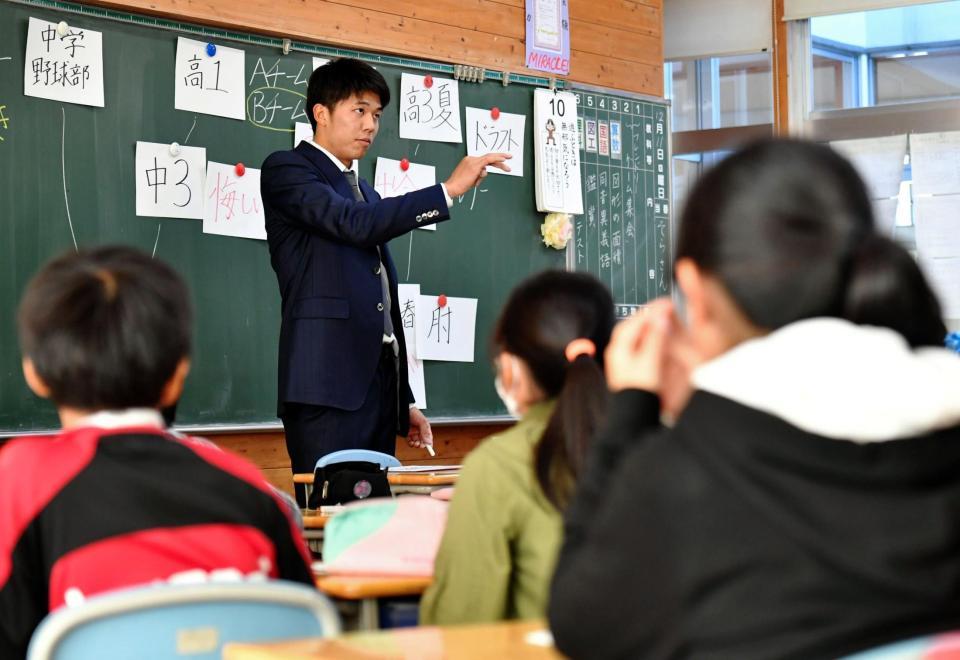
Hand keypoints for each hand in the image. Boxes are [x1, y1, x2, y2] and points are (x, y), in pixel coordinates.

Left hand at [407, 407, 433, 448]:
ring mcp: (413, 433)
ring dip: (416, 444)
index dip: (429, 443)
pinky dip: (410, 443)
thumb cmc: (414, 413)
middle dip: (422, 444)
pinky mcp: (407, 434)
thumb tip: (428, 442)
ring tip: (415, 444)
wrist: (403, 409)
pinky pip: (409, 441)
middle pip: (422, 441)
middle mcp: (419, 431)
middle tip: (420, 445)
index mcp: (425, 428)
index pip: (429, 437)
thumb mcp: (422, 421)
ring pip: (416, 442)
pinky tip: (411, 442)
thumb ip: (425, 431)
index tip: (429, 447)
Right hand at [444, 153, 511, 196]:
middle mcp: (471, 159)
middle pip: (488, 157)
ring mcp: (473, 161)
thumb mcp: (472, 180)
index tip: (502, 162)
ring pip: (490, 158)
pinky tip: (504, 159)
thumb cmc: (459, 186)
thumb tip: (485, 172)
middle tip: (510, 156)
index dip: (494, 160)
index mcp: (469, 161)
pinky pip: (488, 160)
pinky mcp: (475, 165)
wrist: (452, 187)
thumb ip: (479, 175)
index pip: (484, 160)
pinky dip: (497, 159)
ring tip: (509, 165)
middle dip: (500, 156)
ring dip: (501, 161)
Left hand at [605, 298, 697, 415]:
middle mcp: (619, 350)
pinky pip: (642, 346)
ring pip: (639, 335)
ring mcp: (624, 359)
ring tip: (668, 321)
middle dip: (654, 317)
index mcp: (620, 346)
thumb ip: (655, 338)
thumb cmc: (639, 393)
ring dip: (654, 327)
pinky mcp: (633, 367)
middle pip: (637, 325)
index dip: (654, 309)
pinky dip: (653, 340)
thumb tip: (660, 318)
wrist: (634, 417)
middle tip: (670, 310)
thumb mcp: (650, 362)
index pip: (637, 318)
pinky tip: (662, 341)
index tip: (668, 304)